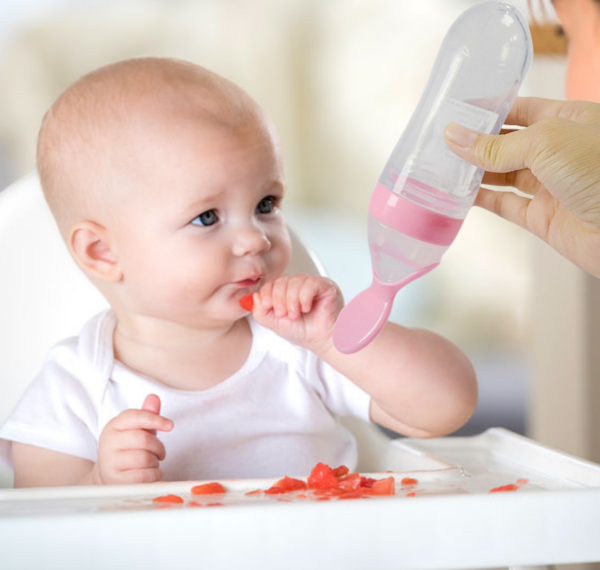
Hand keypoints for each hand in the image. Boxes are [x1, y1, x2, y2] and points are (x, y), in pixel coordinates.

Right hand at [93, 394, 172, 484]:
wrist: (110, 474)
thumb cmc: (129, 448)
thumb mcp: (138, 429)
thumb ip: (147, 414)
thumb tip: (154, 397)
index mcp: (114, 425)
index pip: (135, 416)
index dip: (155, 419)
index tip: (170, 425)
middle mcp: (108, 442)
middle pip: (143, 439)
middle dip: (159, 447)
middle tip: (161, 452)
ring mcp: (109, 462)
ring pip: (144, 458)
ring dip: (155, 462)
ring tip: (152, 462)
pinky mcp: (114, 480)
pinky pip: (143, 476)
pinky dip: (154, 474)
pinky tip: (151, 473)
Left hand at [250, 274, 343, 353]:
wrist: (320, 340)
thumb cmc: (302, 331)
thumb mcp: (274, 323)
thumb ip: (260, 311)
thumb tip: (255, 296)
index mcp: (285, 290)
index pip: (271, 283)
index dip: (268, 294)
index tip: (270, 308)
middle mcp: (298, 284)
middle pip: (281, 281)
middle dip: (280, 300)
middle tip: (285, 315)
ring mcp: (312, 283)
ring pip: (295, 281)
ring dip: (292, 301)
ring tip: (296, 314)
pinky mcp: (325, 286)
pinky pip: (310, 283)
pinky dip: (304, 297)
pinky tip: (306, 308)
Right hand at [444, 97, 599, 277]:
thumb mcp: (546, 143)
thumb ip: (497, 144)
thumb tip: (454, 136)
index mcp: (569, 120)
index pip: (523, 109)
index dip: (491, 109)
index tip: (458, 110)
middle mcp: (559, 152)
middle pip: (508, 143)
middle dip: (477, 142)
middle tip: (441, 141)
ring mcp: (550, 186)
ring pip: (502, 175)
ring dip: (474, 171)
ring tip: (442, 166)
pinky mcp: (542, 217)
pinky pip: (505, 205)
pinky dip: (481, 200)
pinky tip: (459, 194)